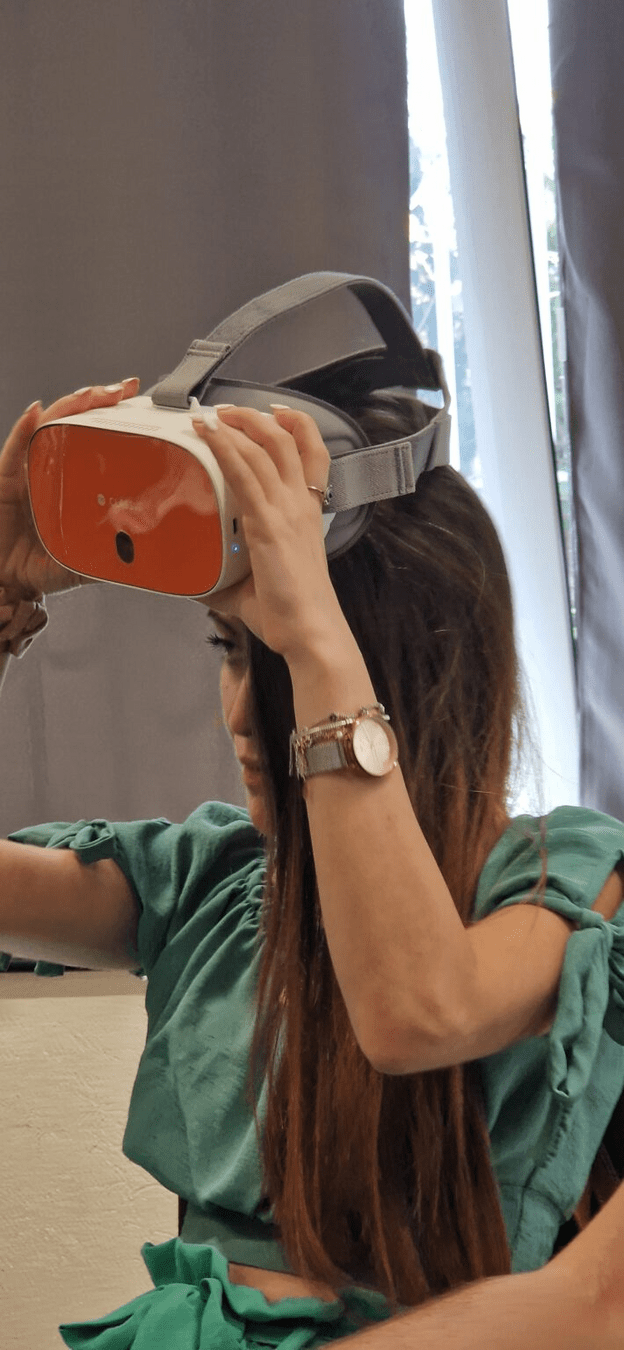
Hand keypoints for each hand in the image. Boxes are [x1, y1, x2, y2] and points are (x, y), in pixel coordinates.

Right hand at [0, 378, 139, 597]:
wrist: (5, 580)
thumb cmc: (35, 565)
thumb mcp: (82, 560)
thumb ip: (109, 554)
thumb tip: (146, 556)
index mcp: (72, 482)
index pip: (96, 440)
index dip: (116, 420)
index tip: (142, 406)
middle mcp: (50, 467)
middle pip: (75, 422)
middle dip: (100, 400)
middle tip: (125, 390)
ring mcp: (27, 468)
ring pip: (49, 425)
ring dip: (71, 405)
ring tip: (94, 394)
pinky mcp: (4, 477)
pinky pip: (15, 447)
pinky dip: (25, 427)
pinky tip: (36, 412)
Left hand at [190, 404, 344, 663]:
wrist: (310, 631)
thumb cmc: (291, 614)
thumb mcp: (257, 586)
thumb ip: (229, 578)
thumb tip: (197, 582)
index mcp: (308, 515)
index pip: (313, 455)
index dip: (297, 425)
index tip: (274, 413)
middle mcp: (301, 505)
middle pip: (287, 440)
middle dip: (256, 417)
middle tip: (228, 411)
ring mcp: (287, 511)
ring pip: (266, 448)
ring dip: (237, 424)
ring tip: (213, 414)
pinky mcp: (268, 524)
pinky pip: (245, 474)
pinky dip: (224, 449)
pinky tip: (208, 435)